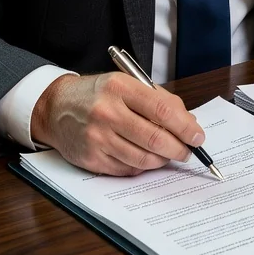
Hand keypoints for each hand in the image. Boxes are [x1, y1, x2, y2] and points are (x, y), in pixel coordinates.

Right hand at [30, 72, 205, 176]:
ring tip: (168, 155)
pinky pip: (127, 170)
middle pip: (154, 138)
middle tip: (187, 151)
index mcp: (120, 87)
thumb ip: (160, 100)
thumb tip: (188, 123)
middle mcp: (107, 112)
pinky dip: (142, 167)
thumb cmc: (97, 94)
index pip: (161, 109)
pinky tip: (145, 159)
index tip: (197, 136)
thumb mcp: (126, 84)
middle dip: (178, 148)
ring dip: (162, 160)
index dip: (184, 126)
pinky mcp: (91, 158)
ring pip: (143, 159)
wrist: (56, 107)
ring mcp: (97, 137)